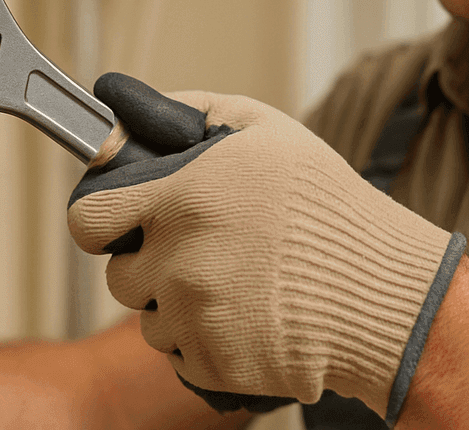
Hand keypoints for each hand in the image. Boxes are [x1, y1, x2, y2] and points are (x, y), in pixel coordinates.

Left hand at [68, 74, 466, 421]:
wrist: (383, 291)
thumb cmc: (326, 206)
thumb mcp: (264, 128)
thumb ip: (188, 111)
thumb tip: (122, 104)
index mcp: (183, 196)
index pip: (85, 220)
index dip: (99, 220)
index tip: (122, 222)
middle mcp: (179, 259)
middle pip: (119, 274)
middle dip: (150, 262)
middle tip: (205, 249)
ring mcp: (194, 317)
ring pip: (150, 318)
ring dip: (179, 304)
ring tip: (239, 283)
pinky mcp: (213, 363)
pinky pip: (180, 354)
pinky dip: (205, 340)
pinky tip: (249, 315)